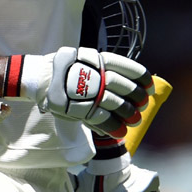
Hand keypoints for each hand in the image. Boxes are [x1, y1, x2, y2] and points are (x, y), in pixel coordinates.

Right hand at [22, 47, 153, 137]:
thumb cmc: (70, 71)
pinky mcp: (78, 108)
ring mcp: (85, 91)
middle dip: (135, 96)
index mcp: (98, 60)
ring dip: (127, 113)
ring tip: (135, 120)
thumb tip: (132, 86)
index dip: (141, 76)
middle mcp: (93, 74)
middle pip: (120, 85)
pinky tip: (121, 131)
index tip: (149, 86)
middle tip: (142, 104)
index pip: (125, 66)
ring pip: (113, 102)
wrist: (42, 78)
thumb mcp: (89, 63)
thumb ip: (106, 72)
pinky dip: (113, 126)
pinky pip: (100, 118)